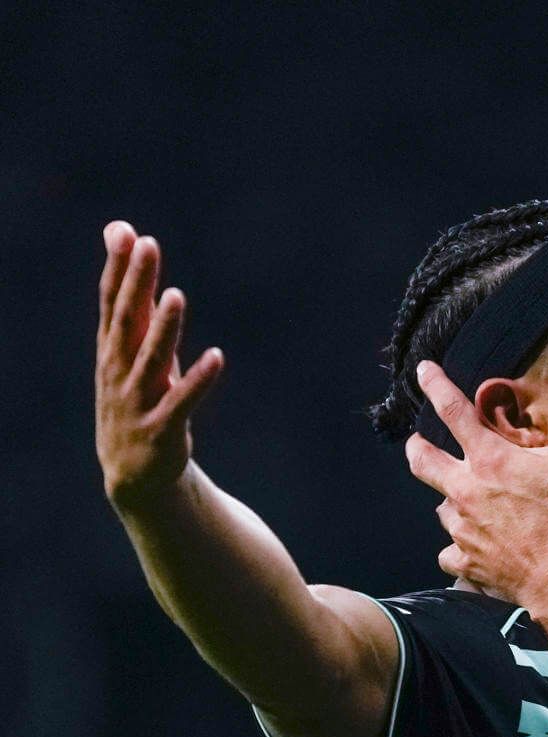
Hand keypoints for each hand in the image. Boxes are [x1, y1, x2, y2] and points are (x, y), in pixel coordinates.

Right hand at [95, 222, 224, 507]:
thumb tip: (121, 233)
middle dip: (136, 285)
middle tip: (148, 247)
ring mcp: (138, 402)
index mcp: (112, 351)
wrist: (133, 474)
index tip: (126, 233)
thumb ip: (132, 297)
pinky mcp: (163, 430)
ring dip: (164, 329)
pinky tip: (217, 357)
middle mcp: (119, 372)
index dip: (118, 269)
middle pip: (127, 322)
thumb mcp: (130, 351)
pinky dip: (198, 380)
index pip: (112, 303)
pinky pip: (182, 402)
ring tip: (177, 295)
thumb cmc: (136, 398)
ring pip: (150, 361)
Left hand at [407, 353, 547, 615]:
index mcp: (491, 460)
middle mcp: (466, 491)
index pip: (454, 412)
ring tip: (462, 503)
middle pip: (423, 461)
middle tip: (416, 444)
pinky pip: (450, 556)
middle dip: (417, 448)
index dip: (436, 386)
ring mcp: (463, 530)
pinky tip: (468, 553)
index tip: (423, 371)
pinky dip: (457, 552)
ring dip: (449, 502)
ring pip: (441, 509)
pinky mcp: (468, 564)